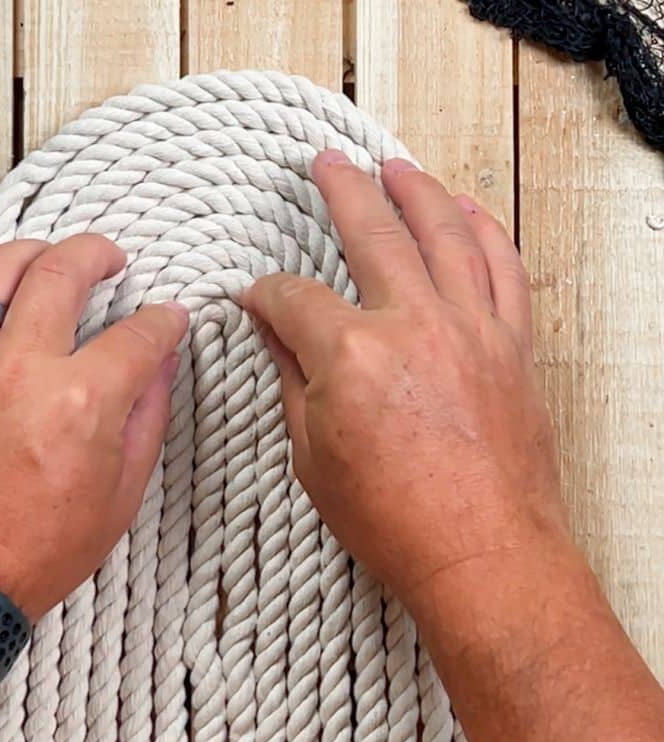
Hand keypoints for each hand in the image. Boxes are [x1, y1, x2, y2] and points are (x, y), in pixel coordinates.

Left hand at [0, 234, 186, 620]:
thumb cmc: (42, 545)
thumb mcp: (123, 491)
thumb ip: (148, 414)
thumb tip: (164, 361)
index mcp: (82, 402)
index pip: (138, 336)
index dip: (164, 321)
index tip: (171, 319)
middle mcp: (21, 368)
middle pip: (63, 274)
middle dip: (98, 254)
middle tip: (112, 258)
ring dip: (32, 252)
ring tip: (51, 257)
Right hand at [243, 151, 567, 611]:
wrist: (483, 556)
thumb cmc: (395, 522)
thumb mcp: (313, 456)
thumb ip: (293, 379)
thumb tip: (274, 332)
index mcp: (351, 356)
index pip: (293, 298)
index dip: (265, 294)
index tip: (256, 298)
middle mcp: (414, 324)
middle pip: (372, 231)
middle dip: (342, 189)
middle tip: (326, 162)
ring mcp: (470, 329)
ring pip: (444, 232)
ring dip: (416, 189)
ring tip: (396, 163)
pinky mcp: (509, 345)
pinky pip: (503, 268)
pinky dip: (485, 230)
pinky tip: (466, 209)